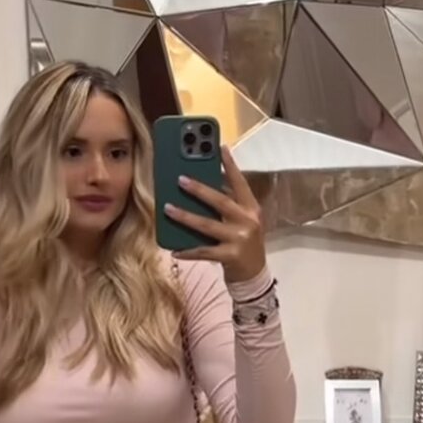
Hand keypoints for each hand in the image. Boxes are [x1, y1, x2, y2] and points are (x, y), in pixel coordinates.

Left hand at [166, 145, 265, 283]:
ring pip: (207, 225)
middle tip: (180, 179)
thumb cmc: (243, 243)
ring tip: (168, 208)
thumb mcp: (242, 221)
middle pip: (221, 201)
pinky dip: (188, 251)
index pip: (240, 183)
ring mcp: (239, 239)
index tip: (220, 147)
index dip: (230, 165)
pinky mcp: (230, 256)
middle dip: (199, 189)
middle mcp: (247, 221)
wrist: (255, 275)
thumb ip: (227, 206)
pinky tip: (174, 250)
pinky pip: (204, 252)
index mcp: (251, 208)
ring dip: (186, 217)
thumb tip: (200, 188)